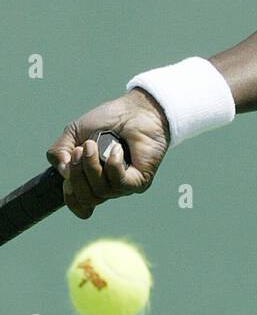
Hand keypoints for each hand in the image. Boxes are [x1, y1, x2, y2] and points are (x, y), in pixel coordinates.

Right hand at [46, 89, 170, 219]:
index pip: (80, 205)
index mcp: (92, 180)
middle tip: (80, 150)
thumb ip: (59, 152)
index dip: (70, 197)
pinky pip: (120, 184)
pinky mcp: (139, 180)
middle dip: (76, 175)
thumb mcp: (73, 133)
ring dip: (92, 166)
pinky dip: (112, 165)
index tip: (66, 180)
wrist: (135, 108)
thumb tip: (63, 173)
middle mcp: (108, 186)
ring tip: (93, 144)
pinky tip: (116, 149)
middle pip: (86, 199)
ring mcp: (124, 185)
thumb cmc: (108, 120)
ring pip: (101, 191)